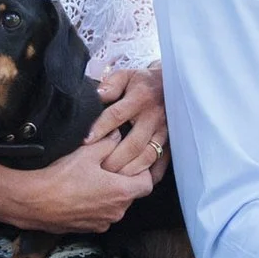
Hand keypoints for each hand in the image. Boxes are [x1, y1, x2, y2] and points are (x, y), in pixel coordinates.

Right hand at [12, 136, 151, 232]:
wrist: (34, 202)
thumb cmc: (62, 178)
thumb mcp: (87, 153)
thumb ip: (108, 142)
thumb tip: (117, 135)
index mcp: (122, 193)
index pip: (147, 183)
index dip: (141, 172)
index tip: (130, 164)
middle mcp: (117, 212)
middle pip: (130, 195)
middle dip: (122, 182)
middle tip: (106, 168)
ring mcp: (102, 223)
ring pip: (113, 206)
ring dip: (107, 195)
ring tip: (90, 181)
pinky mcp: (88, 229)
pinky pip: (99, 215)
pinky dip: (94, 206)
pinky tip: (79, 194)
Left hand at [89, 64, 167, 179]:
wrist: (172, 85)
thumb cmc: (142, 83)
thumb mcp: (126, 76)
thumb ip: (110, 85)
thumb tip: (95, 96)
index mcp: (140, 98)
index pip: (116, 115)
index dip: (100, 128)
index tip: (86, 141)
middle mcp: (154, 116)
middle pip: (133, 143)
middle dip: (114, 159)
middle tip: (98, 169)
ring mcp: (165, 131)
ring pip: (148, 156)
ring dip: (130, 170)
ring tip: (114, 179)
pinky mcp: (172, 141)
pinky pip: (163, 162)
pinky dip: (151, 174)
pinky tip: (138, 182)